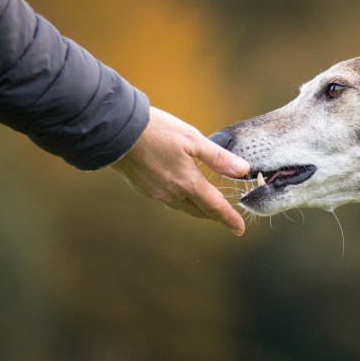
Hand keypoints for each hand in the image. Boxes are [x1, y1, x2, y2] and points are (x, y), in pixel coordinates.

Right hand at [111, 107, 249, 234]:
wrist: (117, 132)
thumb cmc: (156, 131)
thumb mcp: (192, 139)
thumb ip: (218, 157)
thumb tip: (243, 169)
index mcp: (188, 183)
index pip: (215, 207)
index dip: (229, 219)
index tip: (240, 229)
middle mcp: (172, 194)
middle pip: (200, 211)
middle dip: (215, 215)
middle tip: (227, 217)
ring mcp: (156, 194)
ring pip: (184, 207)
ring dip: (198, 208)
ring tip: (208, 204)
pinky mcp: (144, 189)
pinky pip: (169, 201)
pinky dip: (181, 200)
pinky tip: (182, 191)